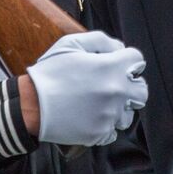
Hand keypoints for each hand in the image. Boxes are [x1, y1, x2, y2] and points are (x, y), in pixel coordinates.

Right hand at [25, 31, 147, 147]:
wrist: (31, 105)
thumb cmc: (50, 73)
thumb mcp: (71, 44)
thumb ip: (100, 41)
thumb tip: (119, 48)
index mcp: (111, 68)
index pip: (137, 59)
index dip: (126, 59)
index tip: (116, 64)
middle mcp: (116, 92)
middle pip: (141, 91)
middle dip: (130, 86)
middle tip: (113, 85)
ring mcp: (109, 114)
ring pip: (129, 114)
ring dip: (119, 108)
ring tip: (99, 104)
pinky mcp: (100, 133)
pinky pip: (113, 131)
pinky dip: (105, 125)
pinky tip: (91, 117)